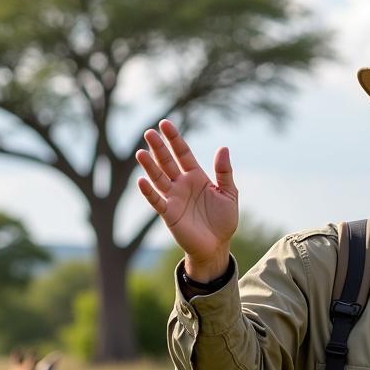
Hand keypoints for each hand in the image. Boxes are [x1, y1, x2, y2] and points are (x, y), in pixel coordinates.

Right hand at [136, 120, 238, 279]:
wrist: (217, 246)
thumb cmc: (223, 220)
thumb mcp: (229, 193)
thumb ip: (224, 172)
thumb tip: (223, 148)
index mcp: (196, 176)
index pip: (183, 153)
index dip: (174, 139)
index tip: (165, 124)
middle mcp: (182, 184)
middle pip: (167, 162)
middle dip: (159, 148)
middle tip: (149, 133)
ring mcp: (173, 198)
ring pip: (158, 178)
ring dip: (150, 166)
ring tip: (141, 152)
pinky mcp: (169, 214)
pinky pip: (157, 201)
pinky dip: (149, 192)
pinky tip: (142, 181)